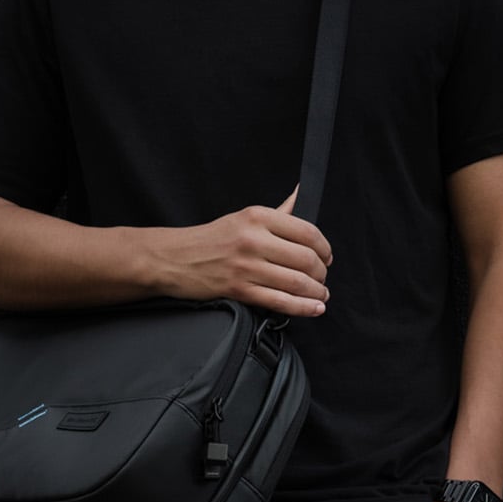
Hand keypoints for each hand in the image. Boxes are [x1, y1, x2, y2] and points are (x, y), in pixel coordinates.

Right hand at [150, 187, 334, 316]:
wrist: (175, 258)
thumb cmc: (214, 238)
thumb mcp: (245, 217)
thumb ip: (279, 212)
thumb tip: (303, 194)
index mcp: (258, 217)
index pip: (307, 232)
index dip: (324, 248)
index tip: (327, 256)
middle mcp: (253, 239)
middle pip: (306, 259)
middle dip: (321, 272)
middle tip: (322, 277)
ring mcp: (246, 266)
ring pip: (296, 282)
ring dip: (316, 292)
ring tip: (321, 294)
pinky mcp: (239, 290)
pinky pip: (280, 301)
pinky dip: (303, 307)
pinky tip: (314, 307)